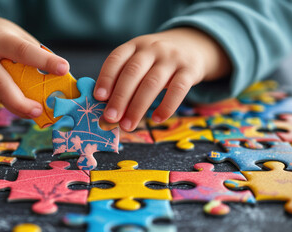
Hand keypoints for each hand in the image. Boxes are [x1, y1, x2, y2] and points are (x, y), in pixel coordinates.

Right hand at [0, 12, 68, 117]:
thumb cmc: (3, 38)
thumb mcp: (18, 37)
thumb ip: (36, 55)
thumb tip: (59, 79)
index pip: (24, 51)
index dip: (44, 61)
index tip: (64, 69)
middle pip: (2, 84)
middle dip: (21, 102)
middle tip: (39, 111)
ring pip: (0, 97)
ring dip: (20, 107)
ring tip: (36, 111)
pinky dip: (13, 103)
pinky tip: (22, 103)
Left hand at [93, 28, 230, 130]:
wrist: (193, 46)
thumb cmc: (157, 61)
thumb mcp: (140, 60)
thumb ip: (124, 79)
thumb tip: (106, 109)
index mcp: (134, 46)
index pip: (116, 58)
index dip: (106, 77)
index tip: (98, 97)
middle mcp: (152, 49)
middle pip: (132, 72)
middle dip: (120, 97)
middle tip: (110, 118)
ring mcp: (172, 58)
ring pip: (152, 82)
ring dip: (138, 107)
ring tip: (128, 125)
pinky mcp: (190, 70)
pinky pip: (178, 89)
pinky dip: (167, 106)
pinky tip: (156, 119)